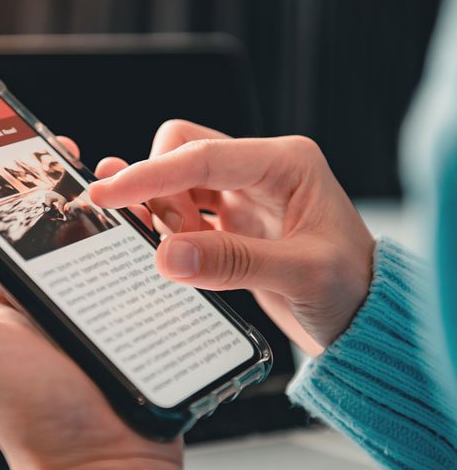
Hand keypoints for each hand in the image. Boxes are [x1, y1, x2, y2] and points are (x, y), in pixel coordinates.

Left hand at [0, 137, 195, 469]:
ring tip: (112, 179)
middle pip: (46, 217)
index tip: (5, 140)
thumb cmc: (30, 414)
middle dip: (56, 180)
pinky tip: (145, 216)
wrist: (105, 459)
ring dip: (101, 202)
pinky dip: (136, 233)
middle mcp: (37, 288)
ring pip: (92, 232)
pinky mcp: (125, 304)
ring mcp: (85, 295)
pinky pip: (130, 257)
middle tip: (67, 154)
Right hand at [89, 120, 374, 355]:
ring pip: (177, 182)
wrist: (362, 317)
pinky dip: (166, 228)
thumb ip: (233, 262)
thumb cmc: (351, 288)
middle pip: (182, 152)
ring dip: (161, 212)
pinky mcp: (231, 222)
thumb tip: (165, 255)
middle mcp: (260, 170)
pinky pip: (182, 211)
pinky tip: (166, 248)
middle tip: (168, 239)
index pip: (202, 155)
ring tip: (177, 252)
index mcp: (285, 163)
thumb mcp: (302, 274)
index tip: (107, 193)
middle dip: (159, 191)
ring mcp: (243, 195)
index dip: (150, 173)